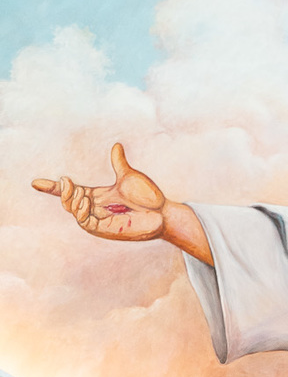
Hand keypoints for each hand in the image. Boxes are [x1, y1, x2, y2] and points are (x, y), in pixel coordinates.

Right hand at [33, 143, 166, 241]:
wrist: (163, 212)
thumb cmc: (148, 197)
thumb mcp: (129, 176)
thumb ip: (118, 163)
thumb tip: (116, 146)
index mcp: (97, 195)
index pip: (70, 192)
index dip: (53, 188)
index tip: (36, 183)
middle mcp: (95, 208)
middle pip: (68, 201)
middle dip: (64, 192)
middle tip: (68, 182)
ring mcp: (99, 220)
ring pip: (74, 212)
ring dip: (72, 201)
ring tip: (79, 192)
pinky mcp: (105, 230)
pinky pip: (85, 223)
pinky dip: (81, 212)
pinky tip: (85, 202)